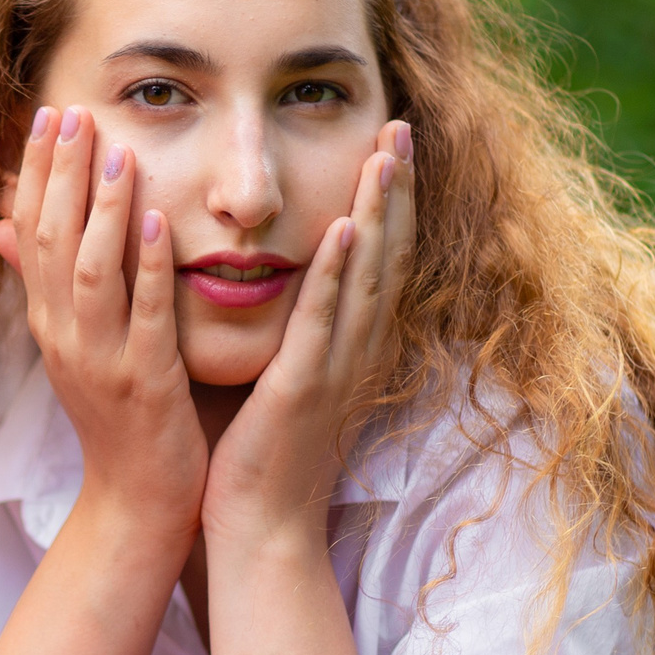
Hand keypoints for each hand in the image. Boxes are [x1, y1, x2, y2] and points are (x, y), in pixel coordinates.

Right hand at [0, 106, 205, 538]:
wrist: (137, 503)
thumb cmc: (120, 418)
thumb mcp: (74, 343)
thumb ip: (49, 282)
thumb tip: (2, 223)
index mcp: (49, 324)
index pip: (30, 234)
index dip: (36, 173)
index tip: (46, 115)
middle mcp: (63, 338)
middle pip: (52, 243)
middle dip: (60, 176)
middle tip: (72, 113)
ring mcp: (100, 362)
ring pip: (91, 274)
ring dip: (101, 211)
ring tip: (115, 153)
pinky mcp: (145, 385)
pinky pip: (143, 318)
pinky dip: (145, 269)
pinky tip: (155, 223)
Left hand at [203, 120, 416, 548]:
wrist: (259, 531)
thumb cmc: (257, 456)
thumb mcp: (275, 374)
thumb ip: (279, 324)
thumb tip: (254, 272)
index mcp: (348, 346)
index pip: (377, 258)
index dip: (387, 200)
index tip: (388, 142)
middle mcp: (355, 351)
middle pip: (387, 254)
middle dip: (394, 187)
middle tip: (399, 123)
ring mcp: (336, 369)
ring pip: (368, 277)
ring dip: (378, 211)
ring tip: (384, 152)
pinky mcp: (305, 390)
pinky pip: (326, 322)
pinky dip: (339, 275)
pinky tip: (345, 229)